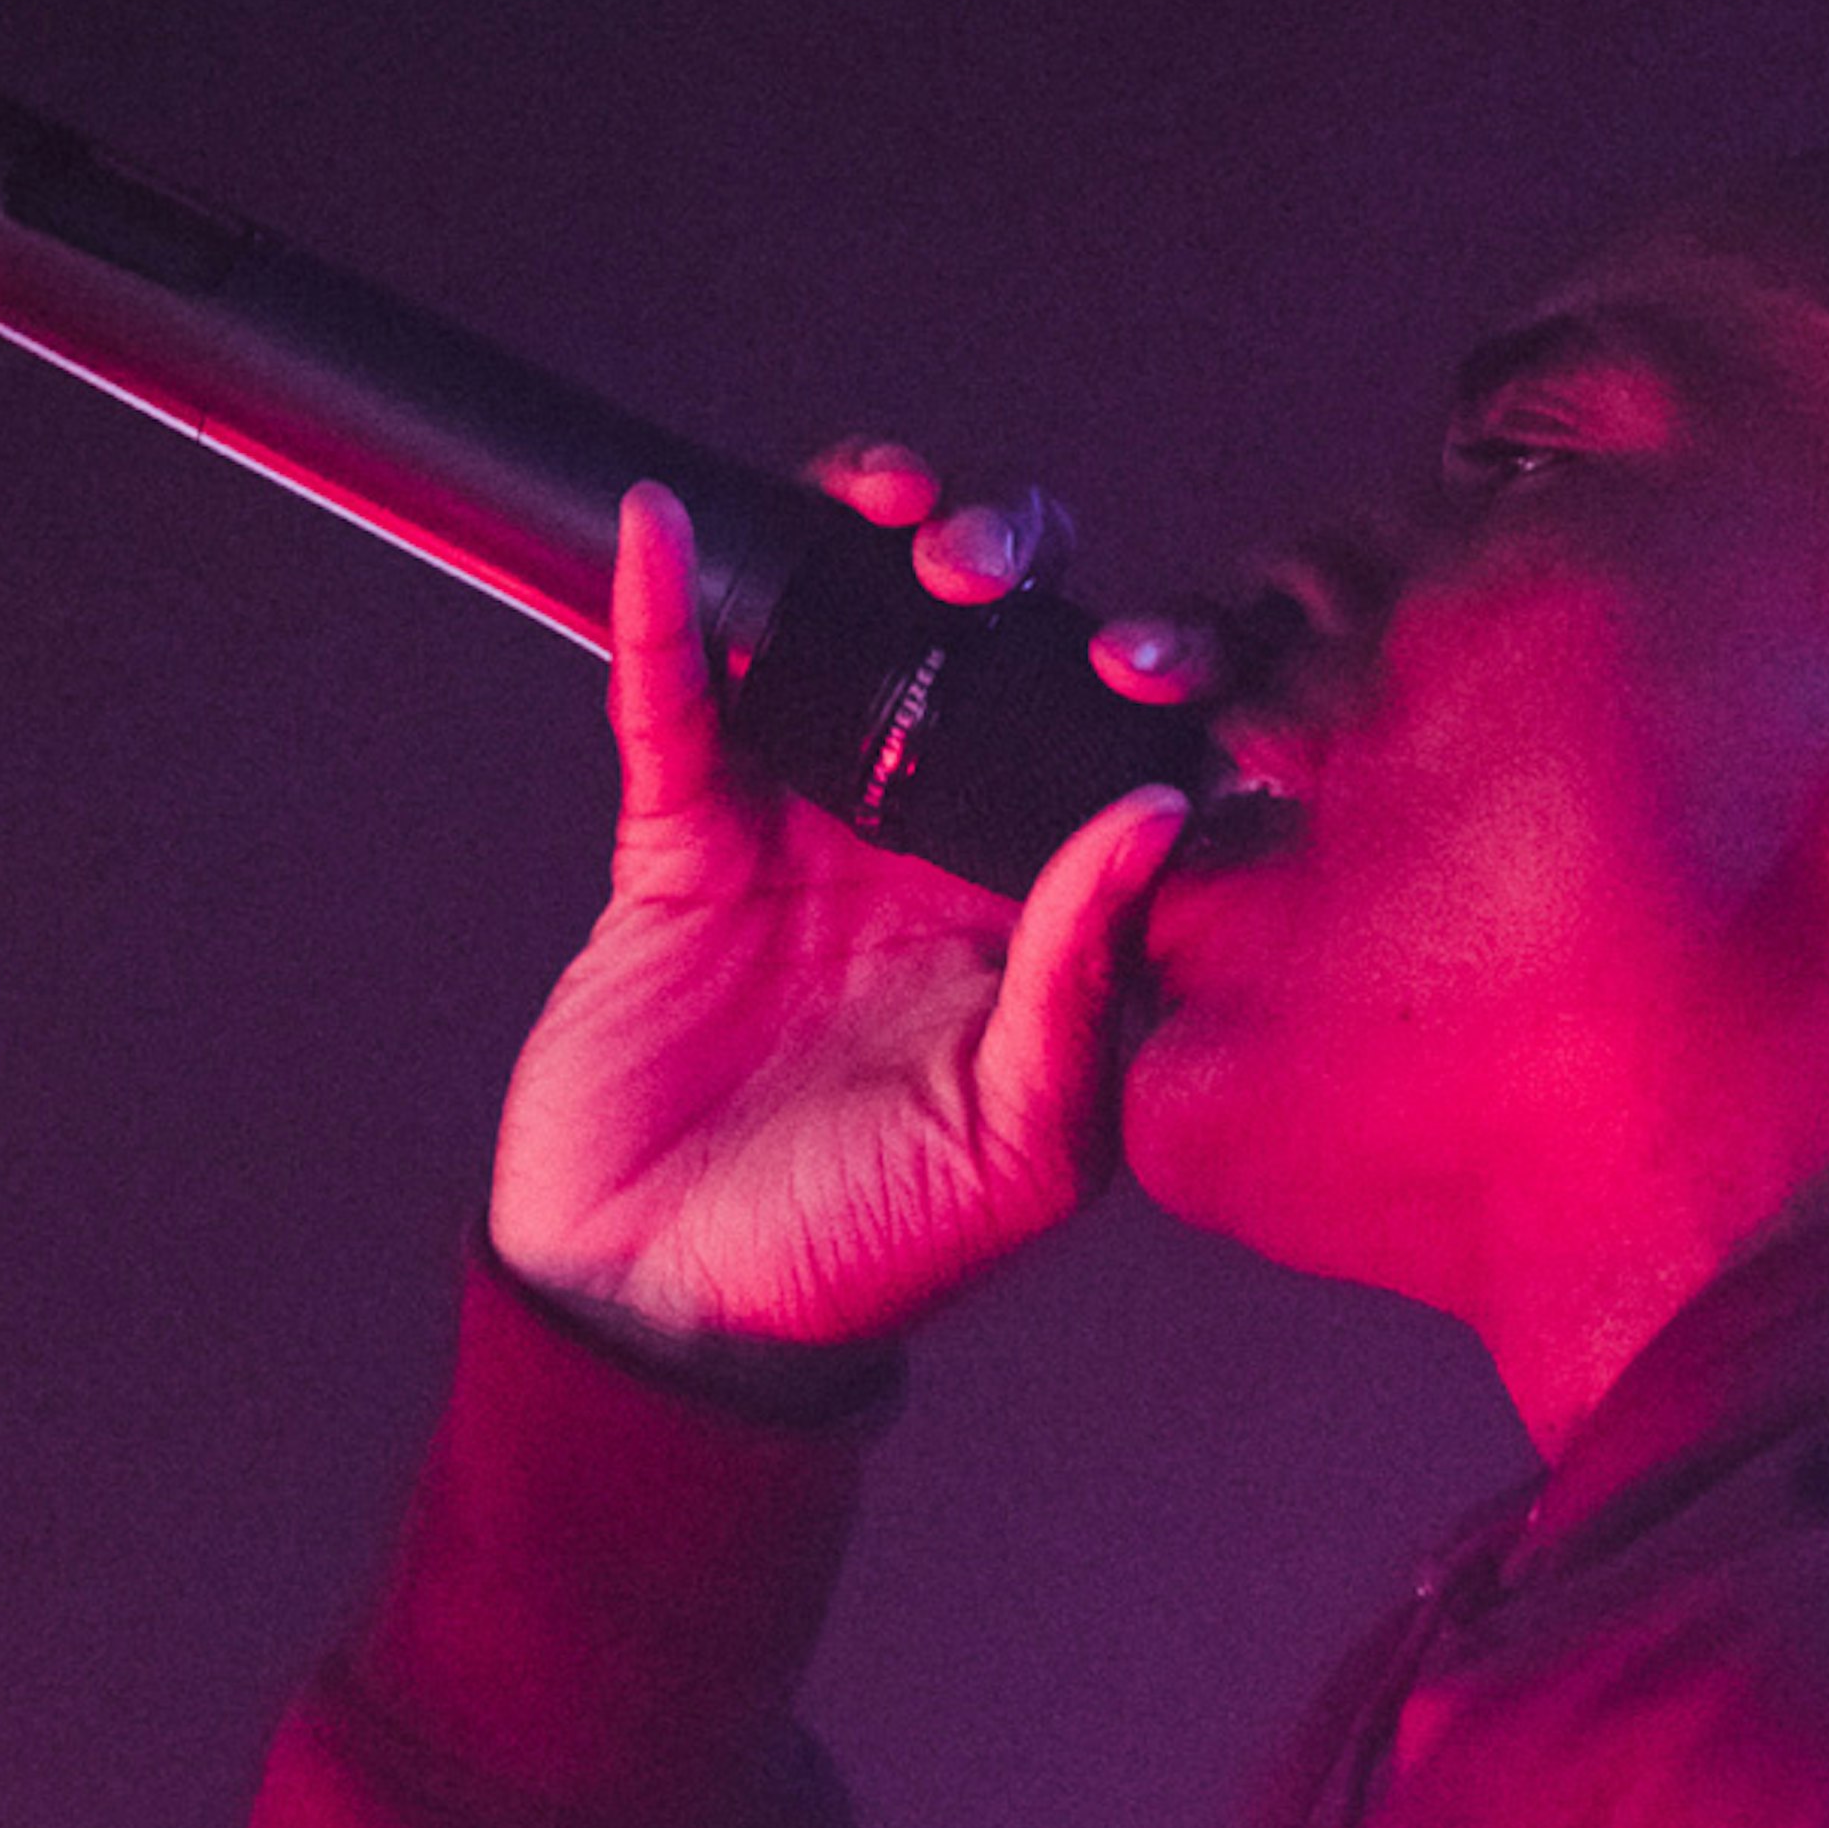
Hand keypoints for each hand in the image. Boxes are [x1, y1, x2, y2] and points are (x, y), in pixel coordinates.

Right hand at [488, 474, 1188, 1355]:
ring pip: (853, 629)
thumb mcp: (1022, 1144)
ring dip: (873, 542)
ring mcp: (811, 831)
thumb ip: (1091, 978)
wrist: (669, 1313)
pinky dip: (667, 609)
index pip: (1128, 753)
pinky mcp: (683, 840)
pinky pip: (676, 699)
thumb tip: (1162, 814)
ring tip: (889, 514)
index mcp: (1053, 921)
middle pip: (1002, 646)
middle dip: (1020, 573)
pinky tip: (666, 531)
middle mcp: (944, 851)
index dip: (1160, 682)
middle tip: (995, 584)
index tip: (1153, 667)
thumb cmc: (864, 1257)